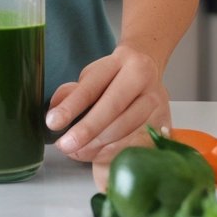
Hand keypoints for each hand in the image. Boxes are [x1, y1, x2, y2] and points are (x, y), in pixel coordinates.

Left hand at [44, 43, 170, 167]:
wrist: (148, 67)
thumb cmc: (114, 74)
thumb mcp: (91, 75)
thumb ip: (72, 92)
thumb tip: (55, 114)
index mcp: (121, 62)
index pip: (92, 87)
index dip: (71, 107)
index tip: (52, 123)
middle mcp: (143, 80)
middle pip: (112, 109)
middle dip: (86, 131)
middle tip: (65, 145)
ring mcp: (157, 102)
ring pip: (125, 129)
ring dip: (97, 146)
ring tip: (76, 151)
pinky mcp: (163, 123)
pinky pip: (135, 144)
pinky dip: (113, 152)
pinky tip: (96, 154)